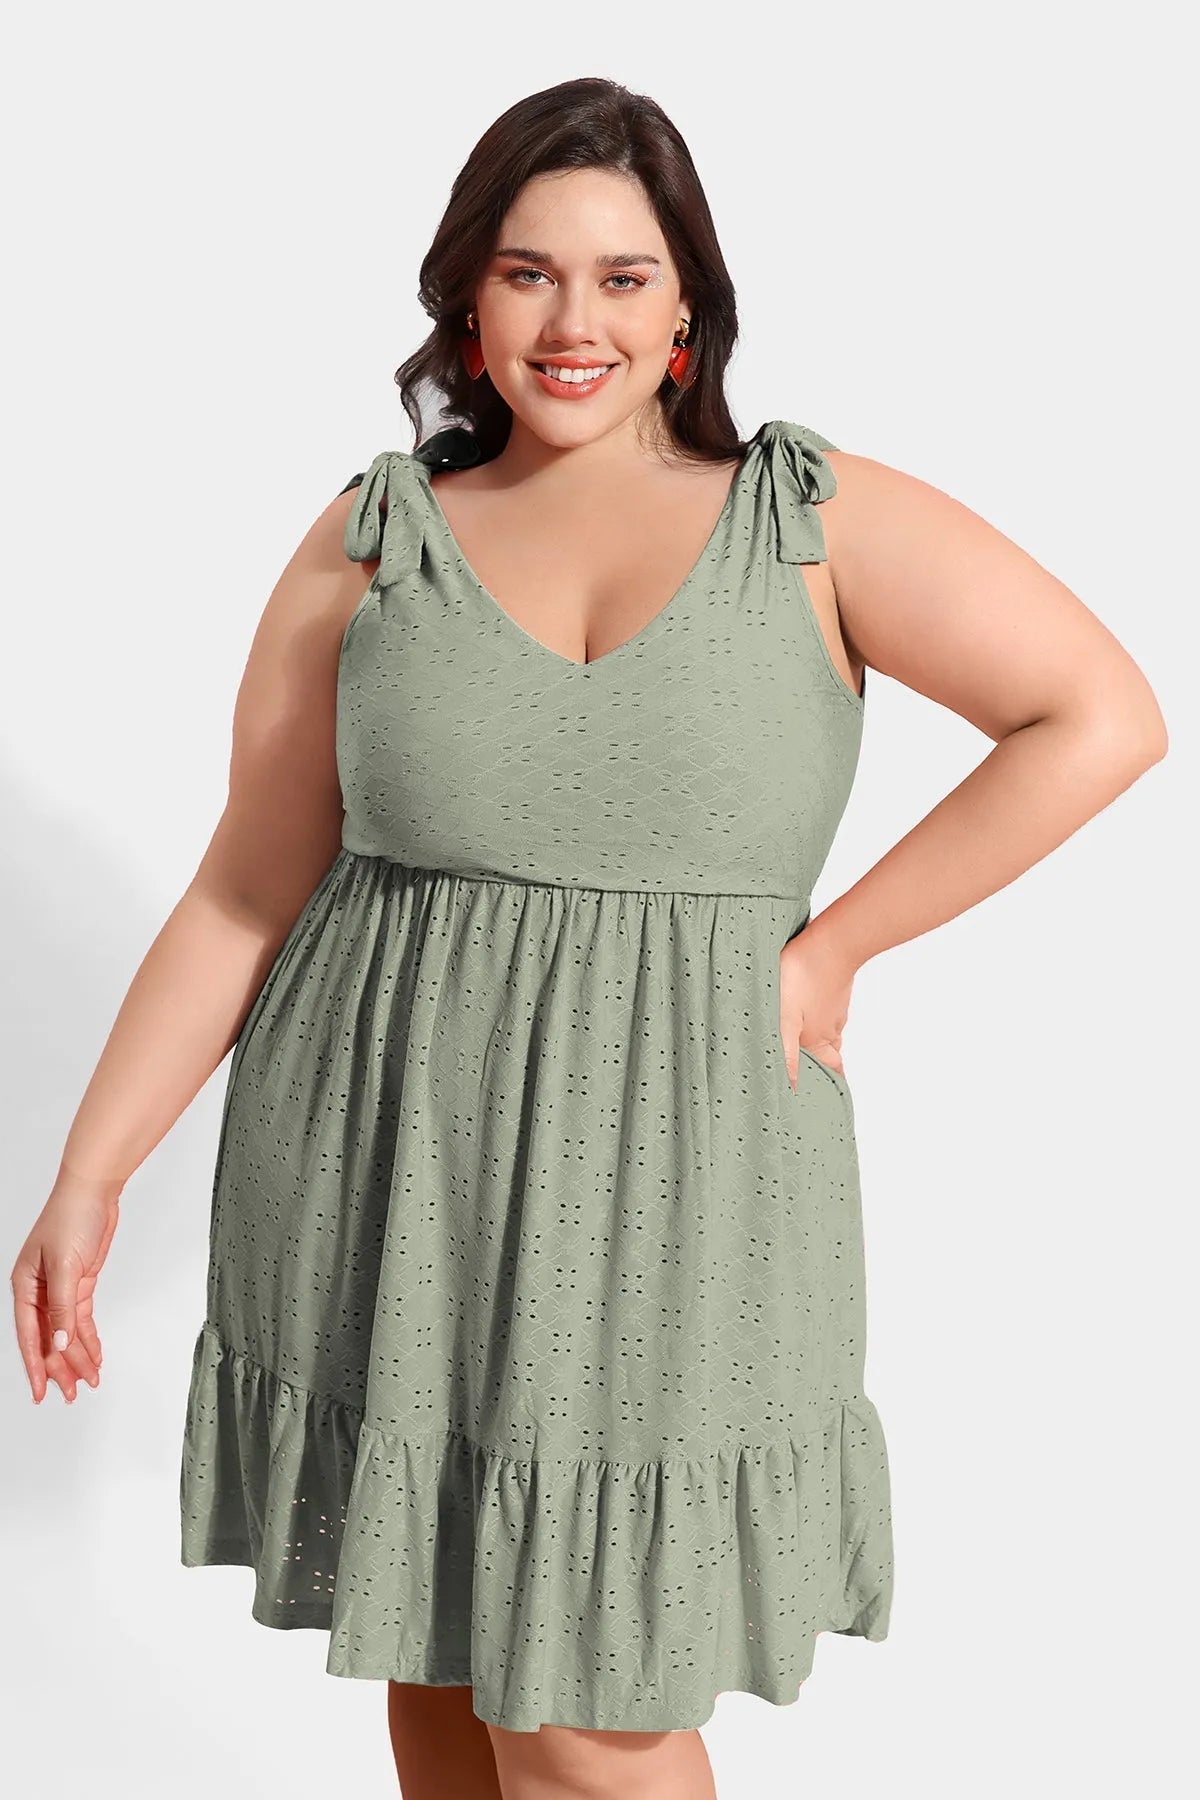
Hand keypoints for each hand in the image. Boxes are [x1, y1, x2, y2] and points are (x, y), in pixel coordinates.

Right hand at [11, 1162, 121, 1402]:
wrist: (94, 1190)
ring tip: (88, 1381)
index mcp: (24, 1286)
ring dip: (77, 1357)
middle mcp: (39, 1291)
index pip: (30, 1336)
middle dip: (60, 1368)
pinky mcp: (79, 1283)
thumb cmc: (71, 1216)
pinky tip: (94, 1356)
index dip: (36, 1366)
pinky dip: (88, 1338)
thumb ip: (63, 1307)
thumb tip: (61, 1343)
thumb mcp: (65, 1265)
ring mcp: (59, 1288)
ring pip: (67, 1333)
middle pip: (49, 1339)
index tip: (41, 1392)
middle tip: (71, 1394)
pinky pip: (80, 1319)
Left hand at [779, 924, 856, 1089]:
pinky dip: (815, 1014)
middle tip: (810, 1071)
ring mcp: (833, 1006)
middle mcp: (831, 1026)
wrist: (830, 941)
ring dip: (816, 1037)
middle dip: (821, 1063)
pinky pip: (824, 1007)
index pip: (833, 1070)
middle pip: (830, 1052)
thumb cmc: (802, 979)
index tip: (829, 1094)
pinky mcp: (832, 986)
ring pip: (826, 1028)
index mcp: (820, 1040)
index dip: (832, 1082)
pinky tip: (803, 1007)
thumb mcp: (785, 1021)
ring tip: (800, 1041)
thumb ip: (787, 1055)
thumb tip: (791, 1088)